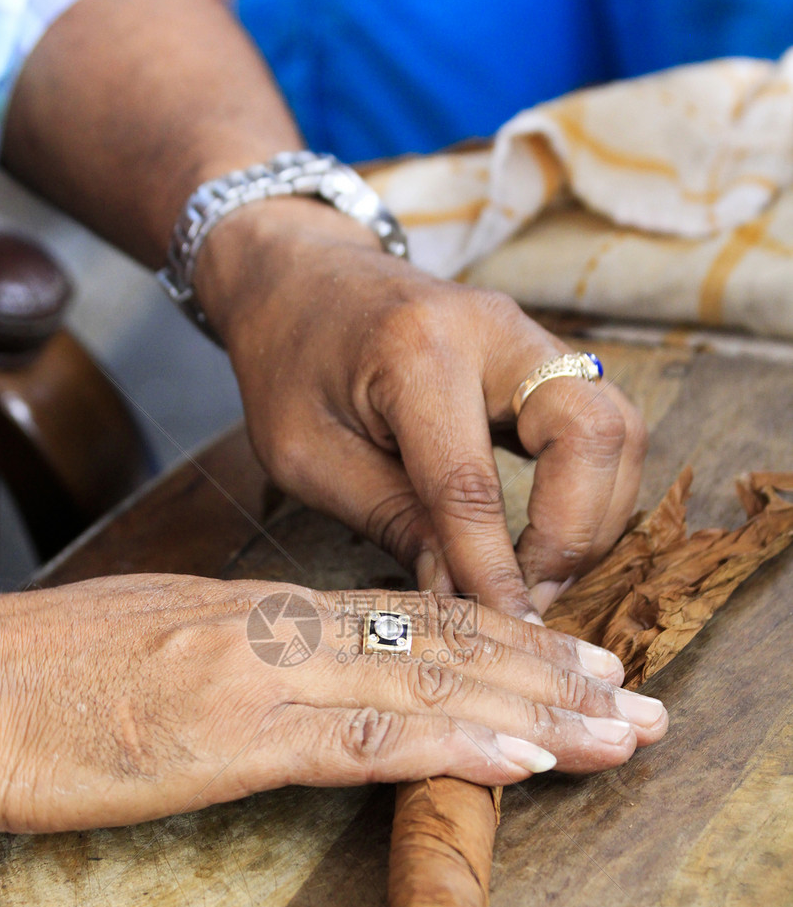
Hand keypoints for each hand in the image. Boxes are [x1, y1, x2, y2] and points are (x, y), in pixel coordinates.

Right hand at [0, 576, 665, 832]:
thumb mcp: (156, 652)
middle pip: (439, 639)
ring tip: (617, 727)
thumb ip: (240, 660)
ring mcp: (258, 674)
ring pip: (426, 680)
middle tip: (632, 692)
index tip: (567, 659)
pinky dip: (452, 742)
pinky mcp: (230, 733)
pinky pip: (364, 735)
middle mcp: (274, 626)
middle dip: (547, 669)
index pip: (406, 616)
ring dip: (533, 707)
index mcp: (257, 609)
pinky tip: (522, 756)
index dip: (499, 638)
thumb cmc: (38, 681)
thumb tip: (302, 683)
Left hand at [199, 201, 645, 617]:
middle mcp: (494, 331)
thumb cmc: (288, 363)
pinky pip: (605, 424)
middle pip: (592, 435)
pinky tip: (549, 537)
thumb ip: (389, 519)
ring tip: (539, 576)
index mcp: (416, 352)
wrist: (300, 278)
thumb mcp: (308, 456)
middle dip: (574, 535)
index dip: (493, 568)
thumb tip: (460, 597)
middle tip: (529, 598)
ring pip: (618, 428)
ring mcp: (530, 335)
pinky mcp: (545, 355)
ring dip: (595, 516)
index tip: (505, 628)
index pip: (473, 483)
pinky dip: (593, 490)